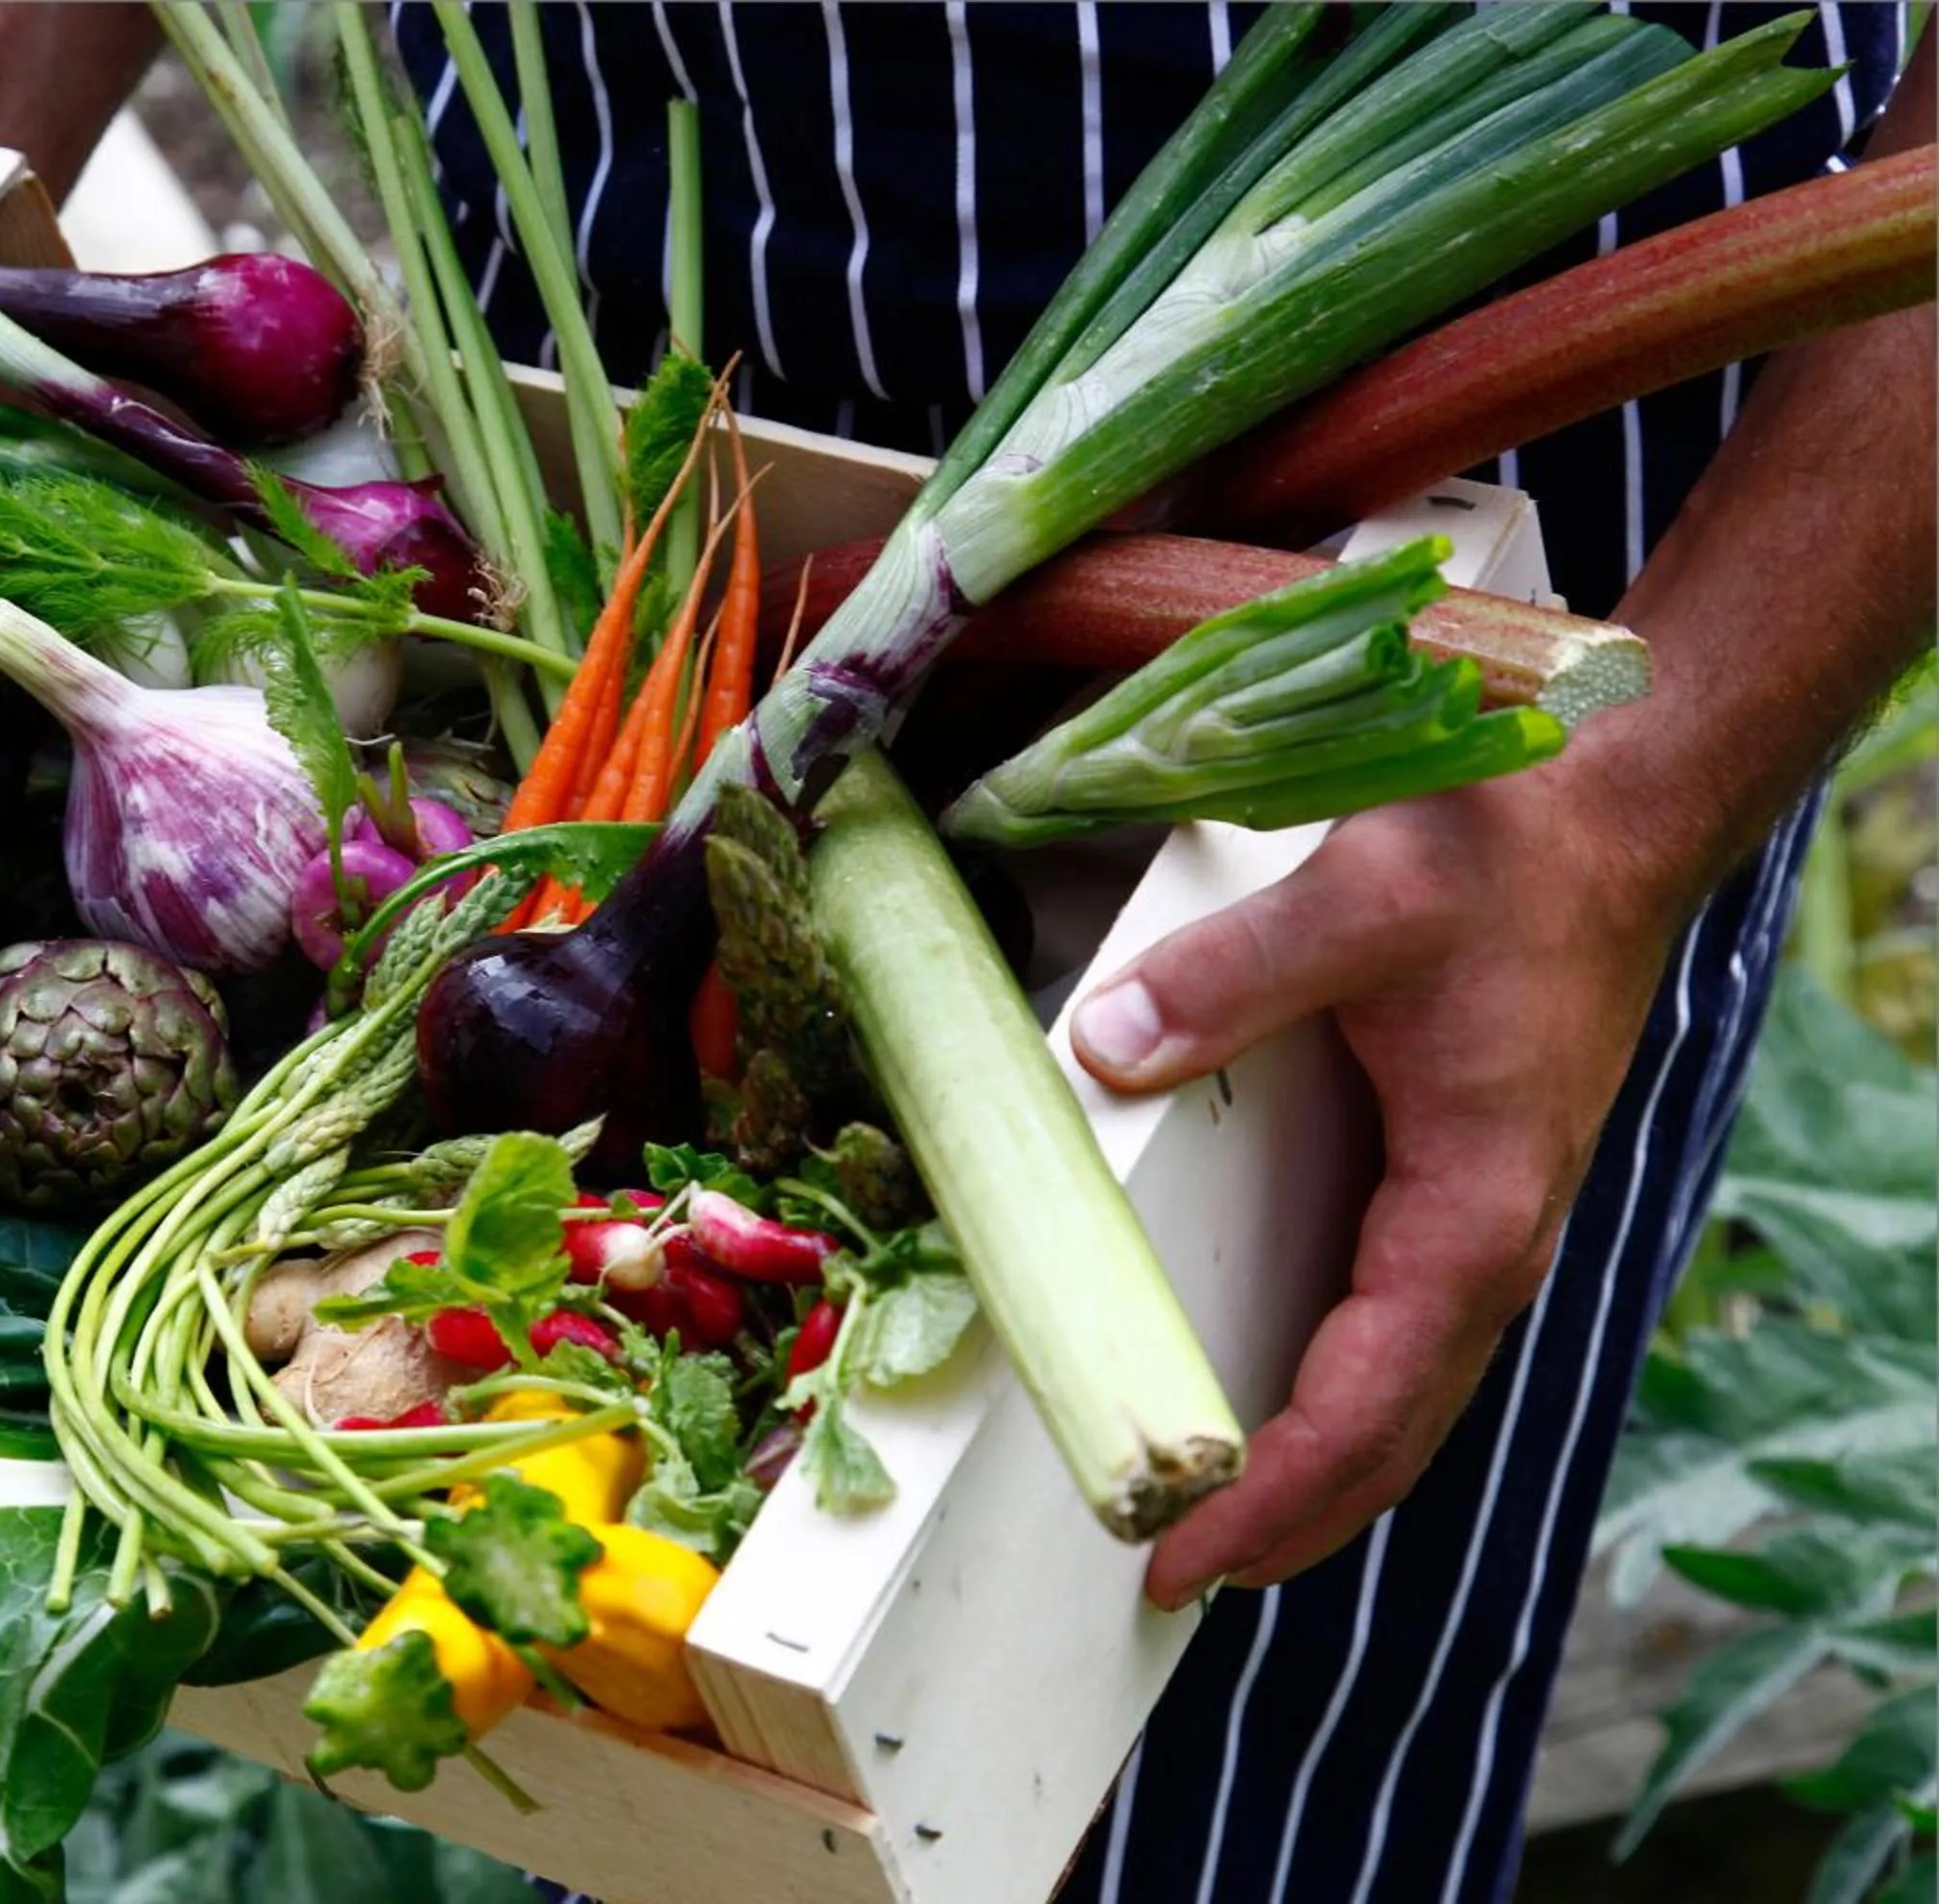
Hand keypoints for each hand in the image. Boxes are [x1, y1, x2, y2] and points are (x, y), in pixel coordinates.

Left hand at [1067, 765, 1700, 1610]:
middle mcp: (1486, 1243)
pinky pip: (1396, 1334)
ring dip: (1314, 1474)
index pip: (1364, 1406)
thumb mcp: (1359, 898)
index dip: (1272, 1497)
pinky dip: (1337, 1398)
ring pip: (1401, 1397)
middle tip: (1167, 1575)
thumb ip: (1227, 977)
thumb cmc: (1501, 860)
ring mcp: (1480, 1224)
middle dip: (1287, 1521)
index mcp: (1468, 1212)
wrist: (1601, 818)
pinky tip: (1271, 1403)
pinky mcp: (1459, 1191)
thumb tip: (1104, 1048)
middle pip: (1390, 1438)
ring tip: (1209, 1525)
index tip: (1179, 1556)